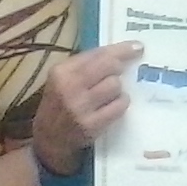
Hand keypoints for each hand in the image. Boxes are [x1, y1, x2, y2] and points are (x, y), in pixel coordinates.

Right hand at [33, 41, 142, 175]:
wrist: (49, 139)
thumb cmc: (59, 104)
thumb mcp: (62, 78)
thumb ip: (85, 65)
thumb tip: (118, 53)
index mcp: (62, 71)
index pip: (97, 53)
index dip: (120, 49)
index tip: (137, 46)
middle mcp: (70, 86)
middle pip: (109, 65)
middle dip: (120, 66)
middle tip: (123, 69)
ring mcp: (81, 106)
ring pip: (115, 85)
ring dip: (119, 88)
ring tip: (110, 93)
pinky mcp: (92, 124)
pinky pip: (119, 106)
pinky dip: (121, 103)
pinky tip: (114, 105)